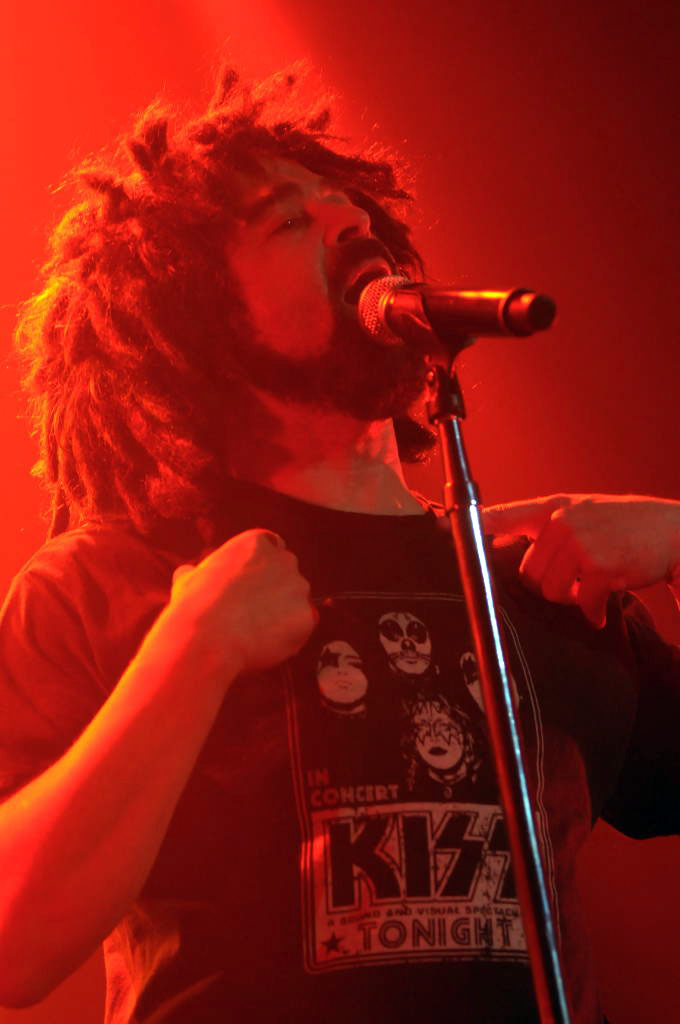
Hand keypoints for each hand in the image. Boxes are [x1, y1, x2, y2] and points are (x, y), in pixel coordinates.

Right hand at [169, 529, 317, 673]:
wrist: (208, 635)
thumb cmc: (194, 604)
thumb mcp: (187, 579)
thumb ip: (196, 572)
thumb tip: (187, 573)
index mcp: (256, 542)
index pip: (272, 549)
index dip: (263, 570)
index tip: (252, 588)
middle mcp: (284, 559)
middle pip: (288, 575)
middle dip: (277, 592)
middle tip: (254, 613)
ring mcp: (299, 588)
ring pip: (297, 602)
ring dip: (284, 615)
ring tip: (257, 633)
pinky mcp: (307, 616)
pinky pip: (302, 627)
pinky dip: (289, 637)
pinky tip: (266, 645)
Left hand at [482, 494, 679, 627]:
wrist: (673, 531)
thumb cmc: (625, 526)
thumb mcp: (583, 511)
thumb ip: (547, 526)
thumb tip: (503, 548)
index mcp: (554, 507)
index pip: (505, 514)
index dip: (472, 525)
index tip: (441, 529)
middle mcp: (562, 521)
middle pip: (528, 573)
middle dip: (550, 585)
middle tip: (576, 581)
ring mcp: (579, 542)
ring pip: (549, 590)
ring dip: (570, 598)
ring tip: (591, 587)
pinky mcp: (598, 566)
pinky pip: (580, 602)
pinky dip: (593, 611)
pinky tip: (603, 608)